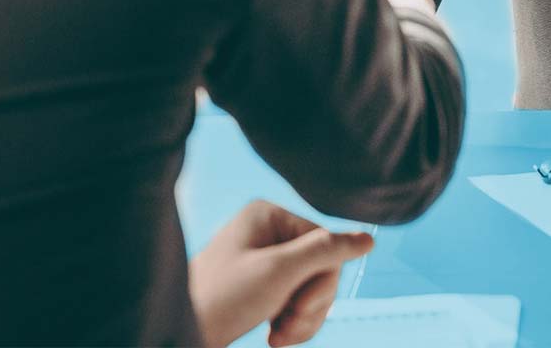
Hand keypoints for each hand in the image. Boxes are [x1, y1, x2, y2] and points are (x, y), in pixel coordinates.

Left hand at [189, 199, 372, 347]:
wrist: (182, 334)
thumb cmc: (224, 299)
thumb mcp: (279, 273)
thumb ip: (326, 252)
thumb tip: (368, 239)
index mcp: (269, 215)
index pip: (325, 243)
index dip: (322, 281)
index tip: (296, 306)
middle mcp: (267, 233)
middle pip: (321, 268)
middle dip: (310, 305)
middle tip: (284, 326)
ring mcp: (263, 262)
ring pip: (312, 290)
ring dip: (302, 321)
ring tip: (276, 338)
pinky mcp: (260, 289)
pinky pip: (296, 304)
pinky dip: (292, 326)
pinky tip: (272, 338)